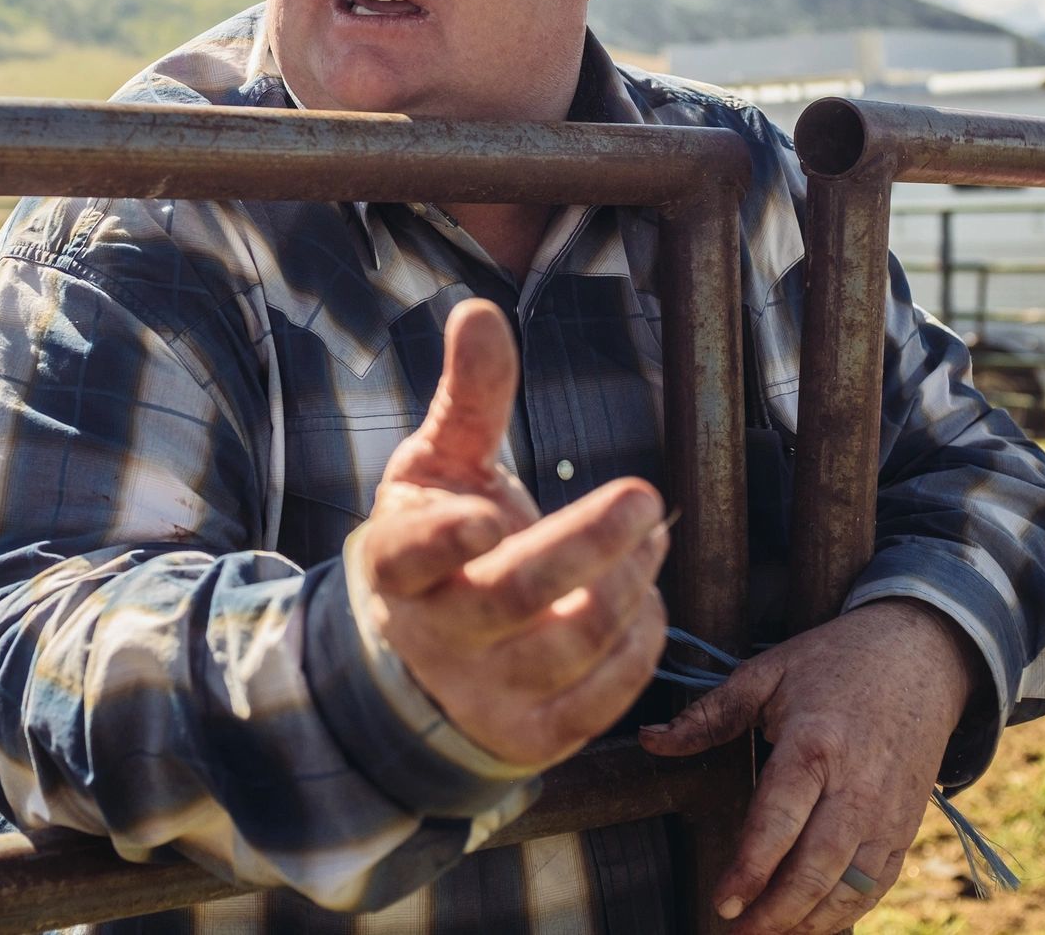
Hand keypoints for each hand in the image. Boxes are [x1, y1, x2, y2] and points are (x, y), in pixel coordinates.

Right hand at [353, 298, 669, 768]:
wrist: (428, 661)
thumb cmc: (442, 539)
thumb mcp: (442, 464)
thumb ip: (467, 396)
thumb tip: (477, 311)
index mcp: (396, 562)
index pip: (407, 556)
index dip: (443, 540)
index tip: (491, 511)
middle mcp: (433, 634)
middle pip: (511, 597)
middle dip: (586, 546)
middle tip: (644, 497)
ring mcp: (481, 692)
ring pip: (566, 646)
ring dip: (624, 587)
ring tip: (648, 540)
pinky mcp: (531, 734)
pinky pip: (601, 697)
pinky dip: (639, 644)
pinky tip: (645, 597)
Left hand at [638, 599, 982, 932]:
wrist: (921, 656)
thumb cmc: (835, 662)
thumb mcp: (767, 672)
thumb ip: (709, 714)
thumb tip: (649, 740)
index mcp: (814, 744)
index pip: (780, 820)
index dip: (751, 868)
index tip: (722, 903)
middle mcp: (856, 786)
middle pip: (817, 867)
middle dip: (776, 911)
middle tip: (736, 933)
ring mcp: (887, 812)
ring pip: (850, 887)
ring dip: (808, 922)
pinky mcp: (905, 827)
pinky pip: (876, 885)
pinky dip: (845, 914)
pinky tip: (809, 925)